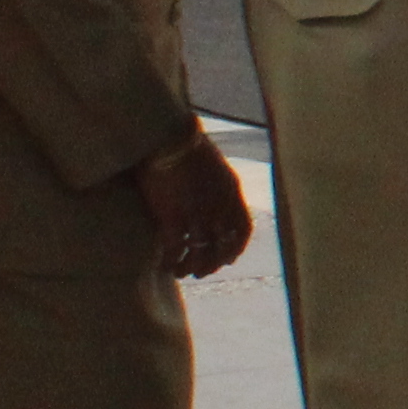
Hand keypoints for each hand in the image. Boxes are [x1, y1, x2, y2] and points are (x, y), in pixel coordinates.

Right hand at [136, 133, 254, 284]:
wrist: (167, 135)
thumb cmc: (185, 144)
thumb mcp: (214, 165)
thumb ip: (217, 185)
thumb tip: (211, 196)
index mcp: (232, 192)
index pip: (243, 229)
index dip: (236, 248)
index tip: (228, 259)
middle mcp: (220, 207)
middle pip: (222, 247)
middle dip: (212, 264)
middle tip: (200, 273)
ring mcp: (198, 213)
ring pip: (200, 253)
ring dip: (190, 267)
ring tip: (180, 273)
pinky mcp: (173, 215)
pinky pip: (175, 248)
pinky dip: (171, 260)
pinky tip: (164, 264)